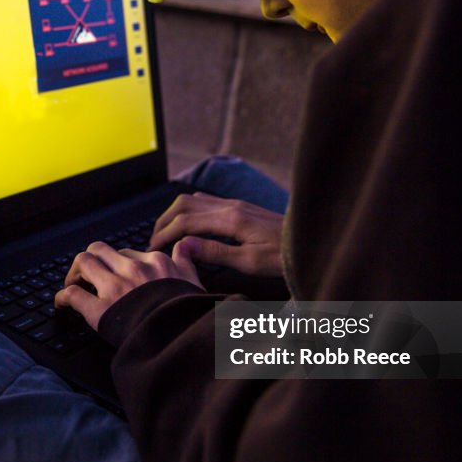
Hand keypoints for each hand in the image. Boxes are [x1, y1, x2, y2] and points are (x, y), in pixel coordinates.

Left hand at [55, 241, 202, 329]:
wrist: (182, 340)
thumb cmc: (190, 314)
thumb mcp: (194, 283)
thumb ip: (186, 262)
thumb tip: (184, 244)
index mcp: (155, 262)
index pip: (126, 253)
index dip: (115, 263)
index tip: (112, 273)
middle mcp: (133, 269)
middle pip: (99, 250)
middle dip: (90, 261)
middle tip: (87, 276)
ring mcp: (115, 288)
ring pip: (83, 262)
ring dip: (74, 273)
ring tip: (72, 284)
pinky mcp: (100, 309)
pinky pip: (72, 295)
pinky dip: (62, 298)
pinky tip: (61, 304)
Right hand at [149, 192, 283, 276]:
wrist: (309, 241)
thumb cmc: (283, 256)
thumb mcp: (249, 262)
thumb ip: (214, 252)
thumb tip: (183, 245)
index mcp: (230, 219)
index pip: (184, 221)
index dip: (164, 234)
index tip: (152, 249)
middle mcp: (230, 206)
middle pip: (183, 204)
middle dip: (163, 221)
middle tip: (153, 241)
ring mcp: (235, 204)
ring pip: (193, 200)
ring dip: (175, 214)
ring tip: (166, 234)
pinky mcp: (240, 207)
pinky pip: (206, 202)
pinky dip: (189, 212)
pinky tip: (189, 225)